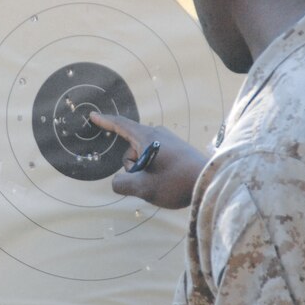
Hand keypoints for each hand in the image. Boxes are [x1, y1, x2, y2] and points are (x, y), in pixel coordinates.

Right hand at [90, 112, 207, 208]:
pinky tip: (168, 180)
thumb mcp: (144, 188)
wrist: (211, 183)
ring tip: (163, 183)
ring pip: (143, 156)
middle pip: (130, 149)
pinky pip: (155, 158)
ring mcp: (168, 140)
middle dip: (132, 167)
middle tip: (149, 181)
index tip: (93, 116)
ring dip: (144, 171)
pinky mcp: (176, 149)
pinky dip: (154, 170)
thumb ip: (121, 184)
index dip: (105, 121)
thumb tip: (117, 182)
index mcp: (147, 137)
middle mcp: (157, 134)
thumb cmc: (177, 183)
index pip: (121, 125)